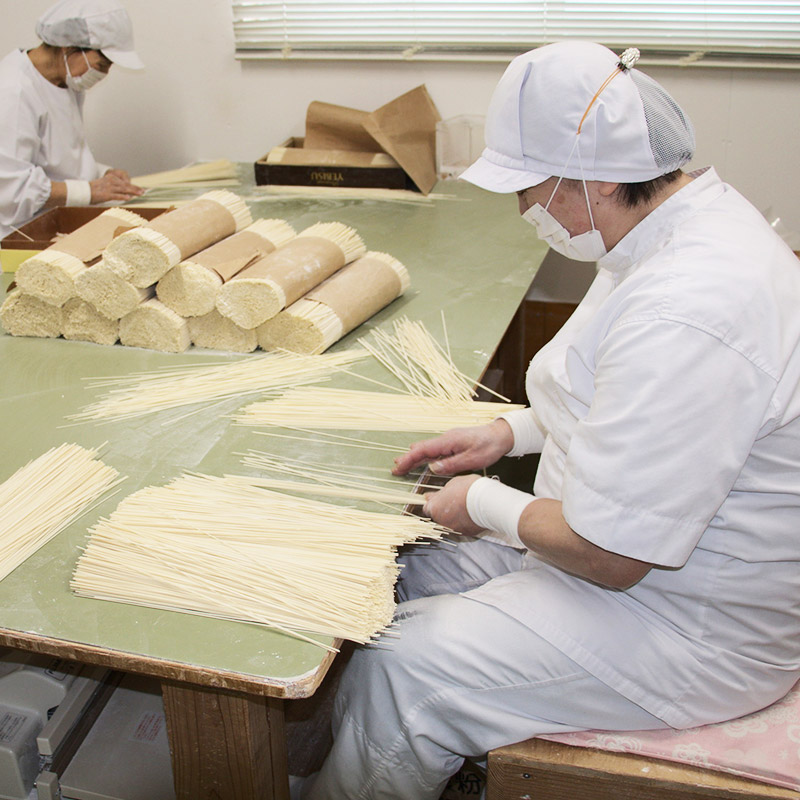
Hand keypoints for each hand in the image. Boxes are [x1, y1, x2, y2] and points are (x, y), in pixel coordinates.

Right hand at [90, 170, 143, 202]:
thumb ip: (116, 188)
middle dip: (136, 188)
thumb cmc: (95, 190)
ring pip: (123, 189)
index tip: (141, 189)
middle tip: (144, 192)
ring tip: (140, 194)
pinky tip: (129, 198)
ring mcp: (109, 188)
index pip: (125, 182)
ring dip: (133, 192)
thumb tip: (127, 194)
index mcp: (111, 178)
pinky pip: (116, 195)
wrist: (84, 191)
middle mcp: (111, 182)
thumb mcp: (106, 185)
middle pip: (126, 185)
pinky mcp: (106, 194)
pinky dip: (123, 196)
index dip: (133, 186)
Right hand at [392, 419, 513, 475]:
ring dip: (415, 457)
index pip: (423, 450)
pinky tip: (422, 459)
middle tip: (395, 469)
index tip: (398, 467)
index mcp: (448, 441)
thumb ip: (452, 464)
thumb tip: (433, 468)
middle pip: (422, 449)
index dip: (409, 459)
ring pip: (428, 449)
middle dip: (407, 459)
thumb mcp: (472, 458)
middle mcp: (446, 439)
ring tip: (403, 465)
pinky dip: (425, 455)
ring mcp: (449, 440)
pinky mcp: (453, 442)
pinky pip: (435, 449)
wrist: (502, 434)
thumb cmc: (489, 446)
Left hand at [422, 475, 482, 533]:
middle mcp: (441, 521)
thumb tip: (428, 496)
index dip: (433, 503)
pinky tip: (471, 514)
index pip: (427, 509)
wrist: (486, 501)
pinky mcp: (465, 533)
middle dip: (444, 510)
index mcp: (434, 508)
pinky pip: (462, 527)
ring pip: (450, 523)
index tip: (439, 499)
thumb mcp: (450, 484)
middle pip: (438, 516)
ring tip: (465, 507)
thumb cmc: (468, 489)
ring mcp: (453, 528)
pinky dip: (464, 522)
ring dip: (454, 517)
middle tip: (454, 501)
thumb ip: (438, 493)